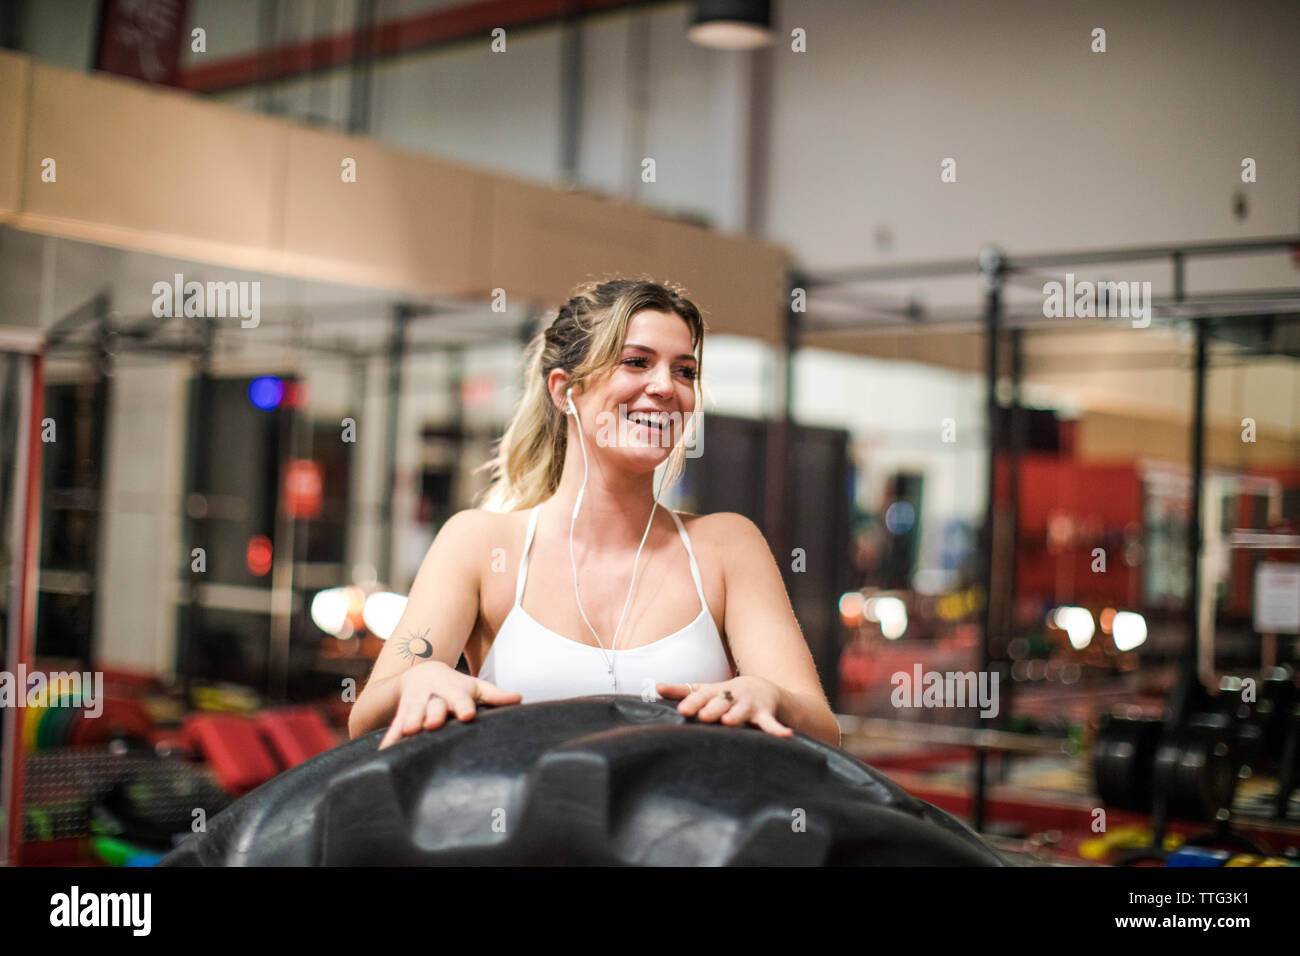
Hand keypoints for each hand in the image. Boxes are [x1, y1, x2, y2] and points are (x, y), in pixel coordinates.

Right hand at [378, 660, 521, 749]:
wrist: (421, 674)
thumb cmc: (455, 687)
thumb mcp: (475, 687)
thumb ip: (495, 695)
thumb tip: (519, 698)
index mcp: (454, 690)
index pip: (460, 697)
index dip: (463, 705)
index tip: (467, 714)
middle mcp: (434, 696)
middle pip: (434, 704)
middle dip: (433, 713)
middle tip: (432, 723)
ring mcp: (416, 705)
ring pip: (412, 712)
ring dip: (410, 722)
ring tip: (410, 732)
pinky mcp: (402, 715)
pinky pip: (394, 727)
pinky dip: (390, 738)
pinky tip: (385, 751)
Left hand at [656, 676, 793, 737]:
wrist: (763, 688)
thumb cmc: (726, 694)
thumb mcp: (706, 689)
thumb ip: (682, 690)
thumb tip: (656, 687)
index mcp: (715, 691)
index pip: (701, 695)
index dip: (692, 702)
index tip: (681, 709)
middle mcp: (732, 696)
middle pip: (721, 702)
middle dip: (713, 709)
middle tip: (703, 717)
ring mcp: (749, 705)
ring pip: (742, 711)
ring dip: (737, 715)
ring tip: (731, 721)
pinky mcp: (765, 714)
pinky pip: (771, 723)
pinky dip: (777, 729)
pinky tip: (785, 735)